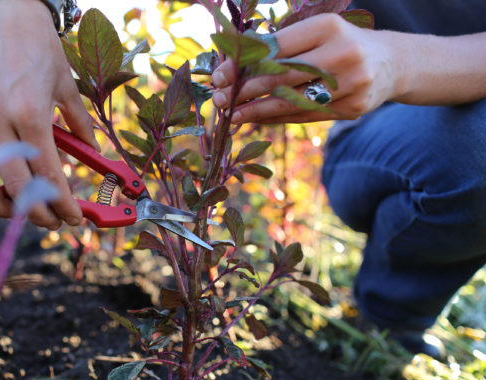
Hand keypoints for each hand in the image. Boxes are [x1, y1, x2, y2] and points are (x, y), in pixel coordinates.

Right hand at [0, 0, 97, 228]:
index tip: (74, 218)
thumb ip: (80, 126)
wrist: (3, 13)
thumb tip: (93, 154)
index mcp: (29, 112)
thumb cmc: (38, 46)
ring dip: (3, 207)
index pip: (47, 175)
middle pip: (15, 188)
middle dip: (37, 214)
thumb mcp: (67, 86)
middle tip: (53, 222)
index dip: (62, 204)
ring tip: (25, 209)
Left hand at [211, 14, 396, 123]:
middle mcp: (343, 54)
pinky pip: (305, 116)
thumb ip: (281, 45)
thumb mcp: (316, 32)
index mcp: (328, 27)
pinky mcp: (353, 108)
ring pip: (293, 102)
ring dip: (257, 111)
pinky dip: (277, 119)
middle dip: (245, 90)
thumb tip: (232, 64)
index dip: (244, 64)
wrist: (391, 63)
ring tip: (232, 115)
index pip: (277, 48)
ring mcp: (351, 84)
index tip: (219, 75)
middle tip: (219, 99)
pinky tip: (257, 120)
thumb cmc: (340, 43)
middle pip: (282, 77)